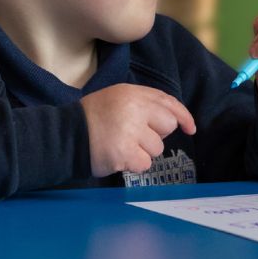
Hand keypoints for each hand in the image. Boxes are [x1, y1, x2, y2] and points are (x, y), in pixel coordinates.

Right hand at [80, 83, 195, 176]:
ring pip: (157, 148)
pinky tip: (120, 156)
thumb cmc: (96, 116)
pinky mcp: (124, 154)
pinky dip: (135, 164)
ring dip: (143, 150)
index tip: (190, 128)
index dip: (184, 117)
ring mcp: (130, 132)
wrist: (67, 134)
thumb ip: (146, 102)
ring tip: (122, 144)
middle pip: (168, 127)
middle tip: (135, 134)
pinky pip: (145, 163)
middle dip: (155, 134)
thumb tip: (177, 118)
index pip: (170, 104)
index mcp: (135, 94)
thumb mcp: (119, 96)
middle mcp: (135, 110)